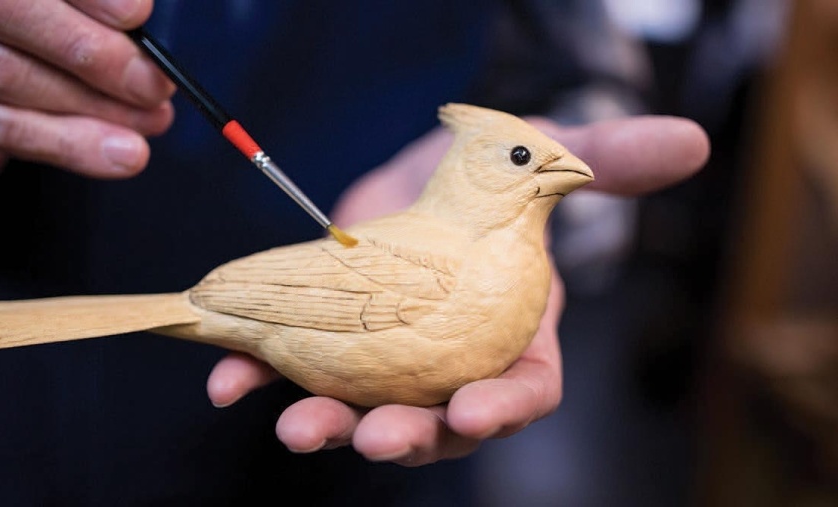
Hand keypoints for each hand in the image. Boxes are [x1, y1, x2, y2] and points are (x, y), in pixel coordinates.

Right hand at [0, 0, 173, 206]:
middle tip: (153, 83)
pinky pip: (2, 128)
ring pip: (7, 75)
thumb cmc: (1, 40)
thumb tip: (140, 26)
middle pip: (9, 11)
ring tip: (149, 122)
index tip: (137, 12)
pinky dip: (68, 143)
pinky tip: (116, 153)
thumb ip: (78, 12)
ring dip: (92, 105)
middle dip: (93, 51)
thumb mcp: (38, 11)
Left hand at [205, 115, 709, 465]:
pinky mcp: (328, 339)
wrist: (419, 176)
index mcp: (511, 336)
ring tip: (295, 428)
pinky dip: (259, 380)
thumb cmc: (493, 181)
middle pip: (437, 420)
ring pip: (361, 409)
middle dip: (409, 436)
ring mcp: (384, 359)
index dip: (504, 406)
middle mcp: (448, 363)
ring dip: (328, 424)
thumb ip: (609, 159)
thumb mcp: (545, 161)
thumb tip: (691, 140)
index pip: (523, 388)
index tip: (477, 412)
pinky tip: (229, 382)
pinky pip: (293, 371)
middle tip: (378, 438)